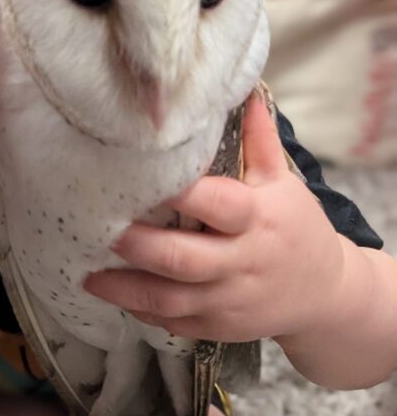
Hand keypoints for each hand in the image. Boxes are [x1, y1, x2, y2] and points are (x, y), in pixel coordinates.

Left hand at [84, 96, 346, 344]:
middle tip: (105, 229)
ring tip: (89, 274)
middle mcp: (242, 262)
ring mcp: (229, 300)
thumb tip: (244, 87)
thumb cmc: (296, 227)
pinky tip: (113, 295)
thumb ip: (258, 138)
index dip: (184, 195)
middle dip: (140, 247)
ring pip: (172, 300)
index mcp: (257, 219)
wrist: (326, 295)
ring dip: (127, 290)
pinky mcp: (218, 328)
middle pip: (184, 260)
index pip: (219, 205)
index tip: (147, 182)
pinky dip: (143, 312)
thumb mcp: (282, 181)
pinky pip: (175, 323)